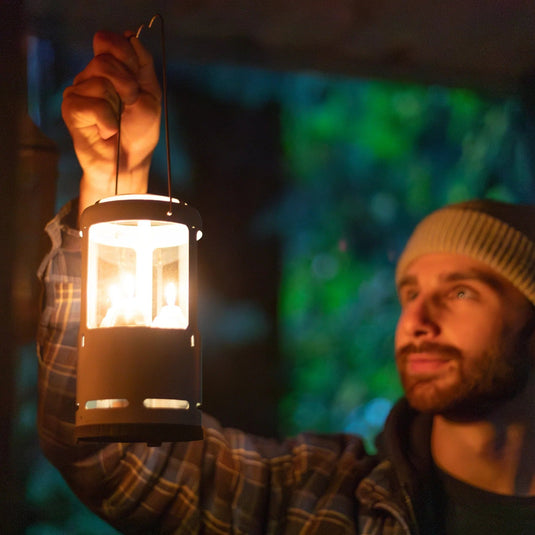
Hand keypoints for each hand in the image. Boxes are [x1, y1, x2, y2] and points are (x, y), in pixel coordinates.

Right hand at [61, 31, 160, 217]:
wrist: (129, 162)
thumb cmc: (139, 133)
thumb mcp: (150, 95)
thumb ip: (143, 65)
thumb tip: (130, 35)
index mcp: (111, 70)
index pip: (109, 41)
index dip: (125, 55)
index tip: (135, 78)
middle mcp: (92, 77)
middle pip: (105, 60)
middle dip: (127, 85)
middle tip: (129, 106)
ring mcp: (79, 92)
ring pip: (99, 81)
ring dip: (117, 106)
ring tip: (117, 122)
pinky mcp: (71, 109)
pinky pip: (90, 104)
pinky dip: (106, 120)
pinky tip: (107, 131)